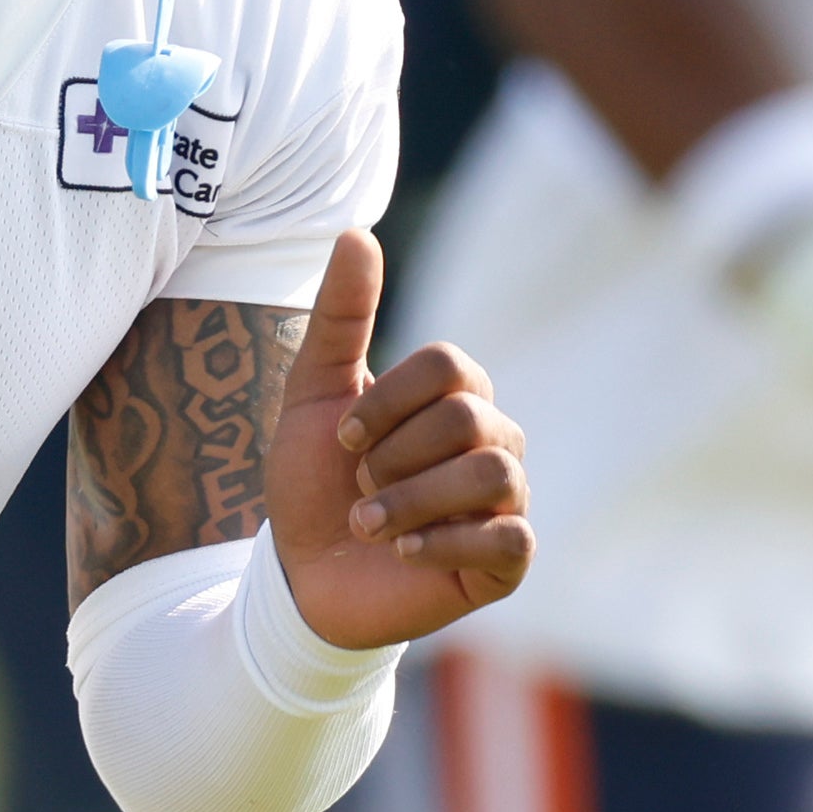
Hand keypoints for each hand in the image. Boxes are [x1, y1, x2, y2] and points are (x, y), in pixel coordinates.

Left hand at [266, 229, 534, 647]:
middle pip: (468, 419)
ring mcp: (507, 502)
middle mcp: (495, 442)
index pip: (450, 366)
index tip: (342, 439)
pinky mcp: (508, 563)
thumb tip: (355, 232)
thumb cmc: (315, 483)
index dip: (387, 402)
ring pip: (491, 474)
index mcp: (457, 398)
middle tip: (358, 488)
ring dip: (410, 501)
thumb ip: (339, 317)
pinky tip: (403, 552)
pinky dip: (443, 542)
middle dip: (393, 457)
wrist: (303, 578)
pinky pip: (508, 537)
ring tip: (368, 526)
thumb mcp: (312, 394)